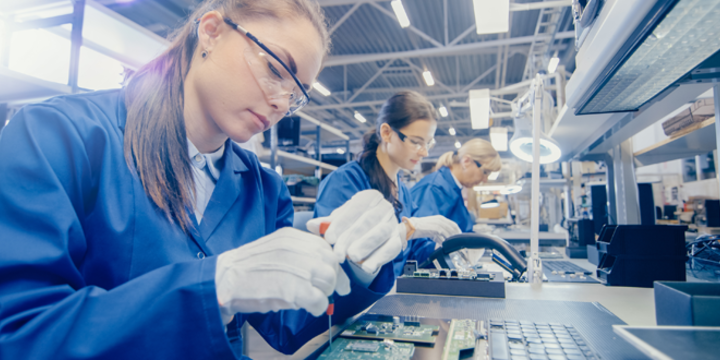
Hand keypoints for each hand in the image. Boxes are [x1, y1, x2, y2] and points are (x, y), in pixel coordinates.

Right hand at [215, 227, 350, 322]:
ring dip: (324, 293)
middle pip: (331, 263)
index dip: (332, 264)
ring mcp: (296, 267)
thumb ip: (296, 252)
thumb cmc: (246, 269)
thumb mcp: (273, 249)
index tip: (335, 277)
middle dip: (332, 280)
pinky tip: (307, 307)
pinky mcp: (293, 289)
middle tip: (326, 293)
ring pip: (328, 281)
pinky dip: (317, 307)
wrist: (222, 281)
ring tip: (310, 298)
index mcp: (290, 236)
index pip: (325, 247)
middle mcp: (295, 248)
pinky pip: (319, 300)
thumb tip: (321, 266)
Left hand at [307, 190, 403, 273]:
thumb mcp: (341, 220)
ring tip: (352, 258)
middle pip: (367, 221)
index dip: (341, 224)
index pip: (354, 208)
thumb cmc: (355, 222)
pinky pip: (392, 248)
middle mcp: (383, 207)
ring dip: (366, 246)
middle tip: (339, 254)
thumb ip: (327, 223)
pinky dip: (380, 258)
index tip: (329, 238)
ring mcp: (393, 223)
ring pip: (381, 233)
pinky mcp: (398, 239)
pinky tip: (367, 267)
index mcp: (369, 197)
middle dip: (351, 238)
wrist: (376, 229)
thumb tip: (311, 225)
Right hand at [405, 215, 460, 244]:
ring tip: (452, 245)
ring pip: (449, 232)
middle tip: (458, 243)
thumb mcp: (432, 229)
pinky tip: (445, 245)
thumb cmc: (420, 228)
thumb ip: (439, 234)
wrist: (412, 227)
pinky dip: (445, 241)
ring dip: (451, 240)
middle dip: (457, 235)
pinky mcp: (436, 229)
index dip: (457, 231)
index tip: (459, 237)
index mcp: (441, 218)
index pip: (453, 224)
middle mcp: (441, 220)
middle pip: (453, 228)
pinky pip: (444, 236)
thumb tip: (444, 241)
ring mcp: (439, 224)